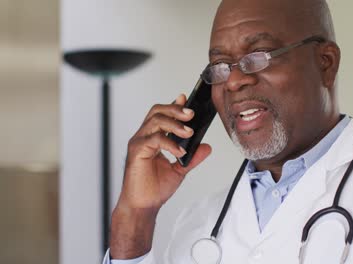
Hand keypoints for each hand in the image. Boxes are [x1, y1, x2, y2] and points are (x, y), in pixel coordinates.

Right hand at [118, 94, 211, 210]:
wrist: (143, 206)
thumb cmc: (154, 188)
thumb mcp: (180, 169)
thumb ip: (192, 157)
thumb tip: (207, 146)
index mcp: (152, 137)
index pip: (162, 114)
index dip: (174, 104)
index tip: (187, 99)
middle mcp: (144, 136)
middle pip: (157, 111)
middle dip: (175, 109)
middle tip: (192, 114)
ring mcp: (139, 142)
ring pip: (156, 121)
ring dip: (175, 124)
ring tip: (189, 132)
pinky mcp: (137, 151)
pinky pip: (154, 139)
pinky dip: (169, 143)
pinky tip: (180, 152)